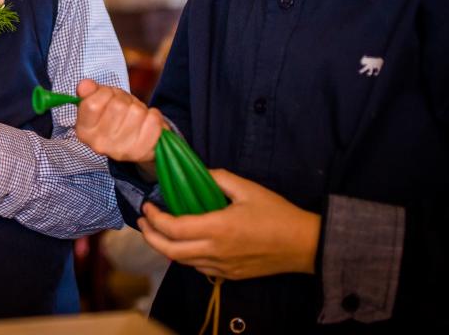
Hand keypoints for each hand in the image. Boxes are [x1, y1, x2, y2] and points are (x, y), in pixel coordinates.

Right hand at [75, 79, 162, 166]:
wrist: (136, 140)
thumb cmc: (115, 116)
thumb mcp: (99, 101)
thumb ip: (90, 91)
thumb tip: (85, 85)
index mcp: (84, 130)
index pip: (92, 104)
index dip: (104, 93)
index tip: (108, 96)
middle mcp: (99, 144)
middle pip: (117, 106)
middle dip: (124, 99)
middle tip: (124, 106)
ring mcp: (121, 150)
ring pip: (136, 112)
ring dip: (139, 107)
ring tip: (135, 115)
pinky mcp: (142, 152)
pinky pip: (153, 121)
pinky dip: (154, 116)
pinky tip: (147, 121)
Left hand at [137, 169, 319, 279]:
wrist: (305, 245)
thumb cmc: (277, 214)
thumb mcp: (247, 188)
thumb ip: (218, 178)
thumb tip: (199, 173)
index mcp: (218, 228)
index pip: (173, 228)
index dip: (154, 218)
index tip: (147, 206)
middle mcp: (216, 251)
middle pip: (170, 251)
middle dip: (150, 236)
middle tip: (143, 221)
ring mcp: (222, 266)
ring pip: (183, 262)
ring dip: (166, 248)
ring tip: (159, 231)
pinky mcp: (230, 275)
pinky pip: (199, 269)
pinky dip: (185, 257)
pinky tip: (185, 244)